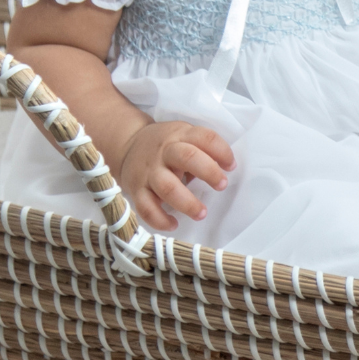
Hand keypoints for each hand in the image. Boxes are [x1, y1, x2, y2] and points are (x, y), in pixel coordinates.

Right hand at [118, 121, 234, 229]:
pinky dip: (160, 219)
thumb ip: (202, 148)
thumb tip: (225, 168)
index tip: (231, 166)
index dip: (222, 151)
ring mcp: (149, 171)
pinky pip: (146, 208)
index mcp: (180, 135)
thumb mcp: (183, 136)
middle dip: (209, 172)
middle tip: (222, 185)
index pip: (205, 137)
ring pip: (167, 187)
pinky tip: (173, 224)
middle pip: (187, 157)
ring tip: (202, 213)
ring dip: (187, 203)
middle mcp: (164, 151)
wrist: (127, 145)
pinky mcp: (136, 189)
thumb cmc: (165, 146)